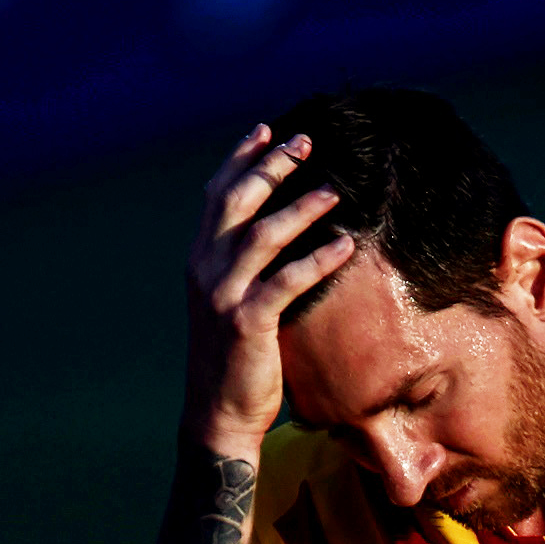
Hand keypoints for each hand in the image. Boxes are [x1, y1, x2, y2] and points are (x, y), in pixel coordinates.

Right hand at [184, 126, 346, 455]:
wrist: (218, 414)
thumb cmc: (233, 359)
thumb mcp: (228, 302)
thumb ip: (242, 267)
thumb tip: (275, 233)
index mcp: (199, 260)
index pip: (217, 195)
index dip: (241, 158)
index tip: (268, 129)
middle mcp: (205, 270)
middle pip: (237, 202)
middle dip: (271, 167)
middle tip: (306, 142)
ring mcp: (223, 296)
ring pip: (262, 235)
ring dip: (300, 208)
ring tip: (333, 190)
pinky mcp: (247, 323)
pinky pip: (287, 281)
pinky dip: (318, 260)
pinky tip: (345, 246)